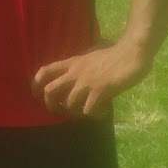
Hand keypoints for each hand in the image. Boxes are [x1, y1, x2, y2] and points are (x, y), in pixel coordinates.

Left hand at [31, 40, 151, 120]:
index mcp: (72, 63)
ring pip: (69, 104)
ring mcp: (87, 82)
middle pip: (50, 91)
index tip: (37, 94)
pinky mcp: (100, 91)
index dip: (36, 84)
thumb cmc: (115, 53)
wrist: (132, 52)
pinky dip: (95, 115)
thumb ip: (82, 65)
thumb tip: (78, 75)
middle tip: (61, 110)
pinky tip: (103, 111)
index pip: (45, 70)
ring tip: (89, 111)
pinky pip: (89, 111)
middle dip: (51, 105)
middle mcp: (75, 72)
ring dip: (77, 112)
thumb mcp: (91, 55)